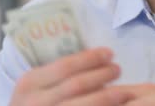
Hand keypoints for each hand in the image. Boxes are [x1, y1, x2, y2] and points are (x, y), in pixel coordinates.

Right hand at [9, 47, 131, 105]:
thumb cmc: (32, 103)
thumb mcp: (34, 86)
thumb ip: (55, 75)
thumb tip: (95, 58)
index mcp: (30, 83)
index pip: (65, 66)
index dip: (90, 58)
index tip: (109, 53)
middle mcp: (35, 102)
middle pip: (77, 85)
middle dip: (102, 75)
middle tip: (118, 69)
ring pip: (83, 105)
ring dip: (107, 97)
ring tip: (124, 91)